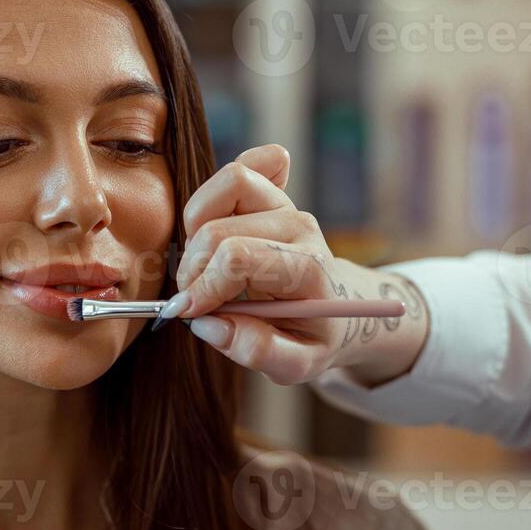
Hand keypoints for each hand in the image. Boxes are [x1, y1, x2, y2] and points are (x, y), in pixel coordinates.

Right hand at [160, 144, 426, 385]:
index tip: (188, 314)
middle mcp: (299, 228)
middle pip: (220, 228)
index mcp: (307, 268)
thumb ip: (257, 350)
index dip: (202, 286)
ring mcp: (286, 206)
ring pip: (228, 183)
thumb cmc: (316, 337)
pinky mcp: (274, 194)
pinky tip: (212, 218)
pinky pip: (245, 164)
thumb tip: (207, 325)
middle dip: (193, 269)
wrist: (342, 310)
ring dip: (197, 227)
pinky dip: (222, 184)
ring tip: (202, 267)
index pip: (238, 257)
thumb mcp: (298, 364)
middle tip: (193, 301)